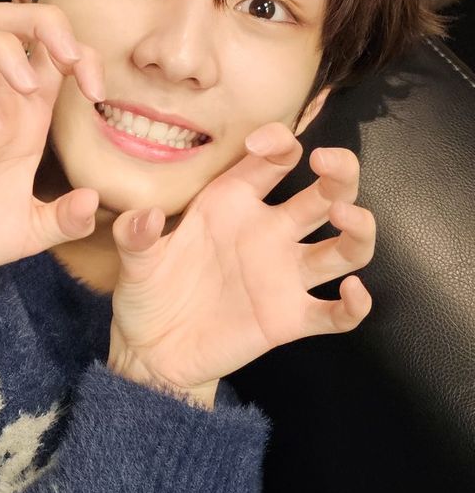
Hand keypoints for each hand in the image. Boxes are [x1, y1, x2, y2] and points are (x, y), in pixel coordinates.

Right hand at [0, 3, 103, 276]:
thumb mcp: (34, 230)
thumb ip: (67, 218)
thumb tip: (93, 201)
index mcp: (23, 111)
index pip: (50, 48)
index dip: (82, 52)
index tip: (97, 92)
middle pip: (3, 18)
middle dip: (41, 22)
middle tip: (68, 59)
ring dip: (1, 48)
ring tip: (27, 87)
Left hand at [108, 122, 375, 395]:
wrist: (151, 351)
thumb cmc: (148, 293)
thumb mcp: (135, 260)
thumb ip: (136, 235)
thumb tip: (144, 216)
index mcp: (235, 203)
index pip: (275, 158)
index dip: (278, 142)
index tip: (259, 145)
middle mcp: (269, 233)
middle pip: (326, 192)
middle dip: (340, 172)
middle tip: (327, 162)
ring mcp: (284, 276)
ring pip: (345, 248)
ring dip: (358, 229)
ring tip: (345, 215)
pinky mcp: (289, 320)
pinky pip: (335, 314)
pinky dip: (354, 306)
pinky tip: (352, 292)